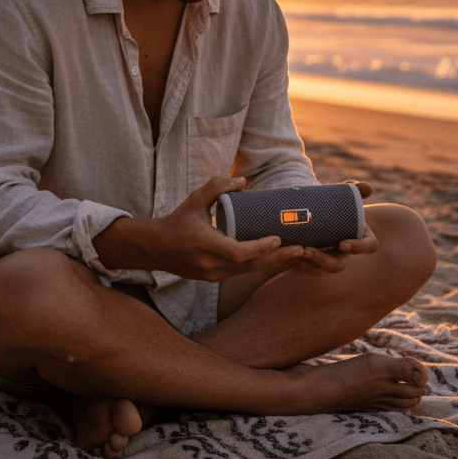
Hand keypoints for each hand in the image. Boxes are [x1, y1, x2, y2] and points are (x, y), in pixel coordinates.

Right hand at [93, 176, 307, 280]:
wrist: (155, 248)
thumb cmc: (177, 221)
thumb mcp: (194, 200)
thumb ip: (216, 186)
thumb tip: (243, 180)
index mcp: (205, 245)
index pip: (237, 253)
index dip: (260, 248)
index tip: (278, 239)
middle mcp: (210, 264)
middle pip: (250, 266)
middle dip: (277, 258)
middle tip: (302, 248)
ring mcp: (212, 275)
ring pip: (248, 272)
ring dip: (272, 263)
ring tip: (297, 253)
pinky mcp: (215, 278)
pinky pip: (242, 273)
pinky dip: (260, 266)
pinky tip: (277, 260)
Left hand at [280, 179, 377, 275]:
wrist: (314, 208)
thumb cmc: (333, 202)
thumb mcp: (343, 195)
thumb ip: (356, 189)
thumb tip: (366, 186)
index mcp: (360, 237)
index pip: (368, 246)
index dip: (358, 248)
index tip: (342, 243)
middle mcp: (344, 253)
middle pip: (338, 265)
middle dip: (322, 259)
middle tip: (307, 249)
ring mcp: (327, 260)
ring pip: (320, 270)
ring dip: (306, 264)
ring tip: (293, 253)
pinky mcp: (312, 261)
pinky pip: (305, 269)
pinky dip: (295, 264)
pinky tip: (285, 256)